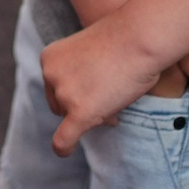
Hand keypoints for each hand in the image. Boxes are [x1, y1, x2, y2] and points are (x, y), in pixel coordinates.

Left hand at [40, 12, 169, 155]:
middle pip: (60, 105)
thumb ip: (79, 72)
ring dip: (92, 115)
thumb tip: (80, 102)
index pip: (56, 87)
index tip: (98, 86)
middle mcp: (51, 75)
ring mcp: (65, 94)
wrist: (139, 37)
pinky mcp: (80, 112)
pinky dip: (63, 148)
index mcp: (49, 58)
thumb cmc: (123, 40)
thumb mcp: (89, 51)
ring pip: (70, 119)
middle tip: (111, 95)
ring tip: (116, 99)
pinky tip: (65, 151)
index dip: (76, 91)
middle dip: (82, 105)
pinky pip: (64, 140)